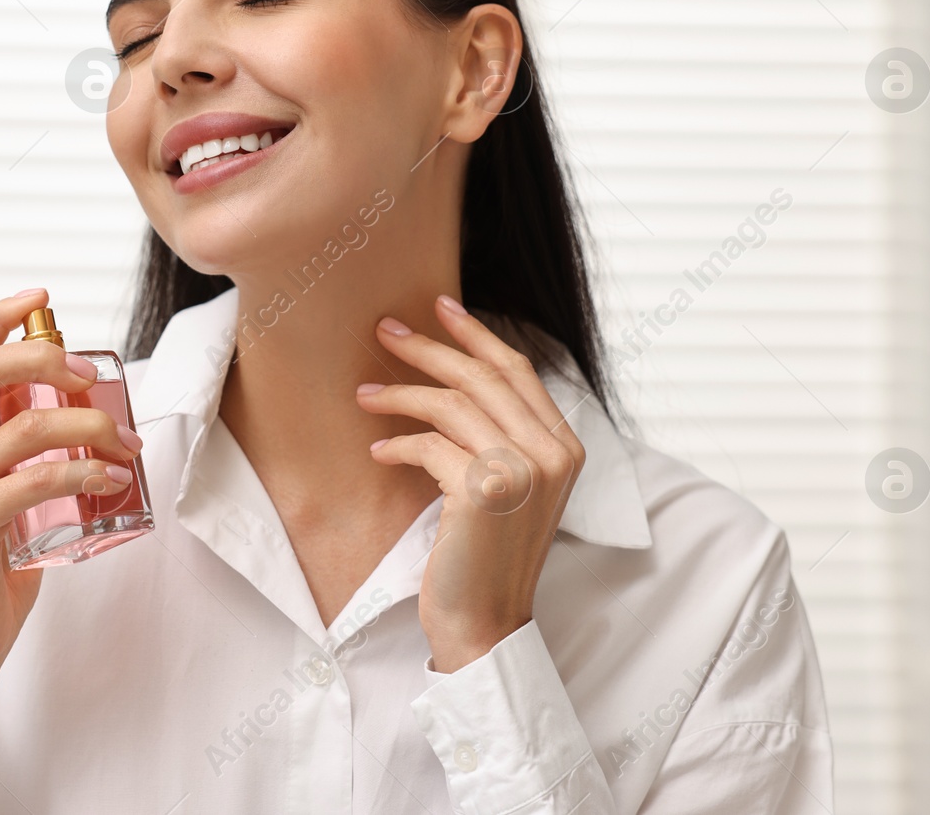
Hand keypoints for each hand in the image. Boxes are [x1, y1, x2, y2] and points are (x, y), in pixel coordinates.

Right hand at [0, 287, 141, 783]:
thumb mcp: (5, 498)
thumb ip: (28, 457)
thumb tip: (88, 418)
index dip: (0, 317)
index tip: (42, 296)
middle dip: (45, 354)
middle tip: (94, 376)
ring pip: (29, 423)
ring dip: (92, 425)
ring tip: (127, 445)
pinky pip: (41, 477)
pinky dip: (87, 472)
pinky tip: (113, 481)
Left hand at [354, 294, 585, 673]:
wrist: (486, 623)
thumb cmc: (486, 554)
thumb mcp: (508, 486)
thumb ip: (499, 435)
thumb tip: (452, 375)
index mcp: (565, 447)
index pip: (518, 370)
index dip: (476, 334)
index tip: (439, 306)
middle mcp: (552, 454)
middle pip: (482, 375)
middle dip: (428, 347)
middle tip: (385, 330)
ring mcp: (523, 471)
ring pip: (452, 403)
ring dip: (400, 394)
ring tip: (364, 395)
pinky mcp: (484, 490)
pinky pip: (429, 445)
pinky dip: (397, 444)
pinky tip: (378, 450)